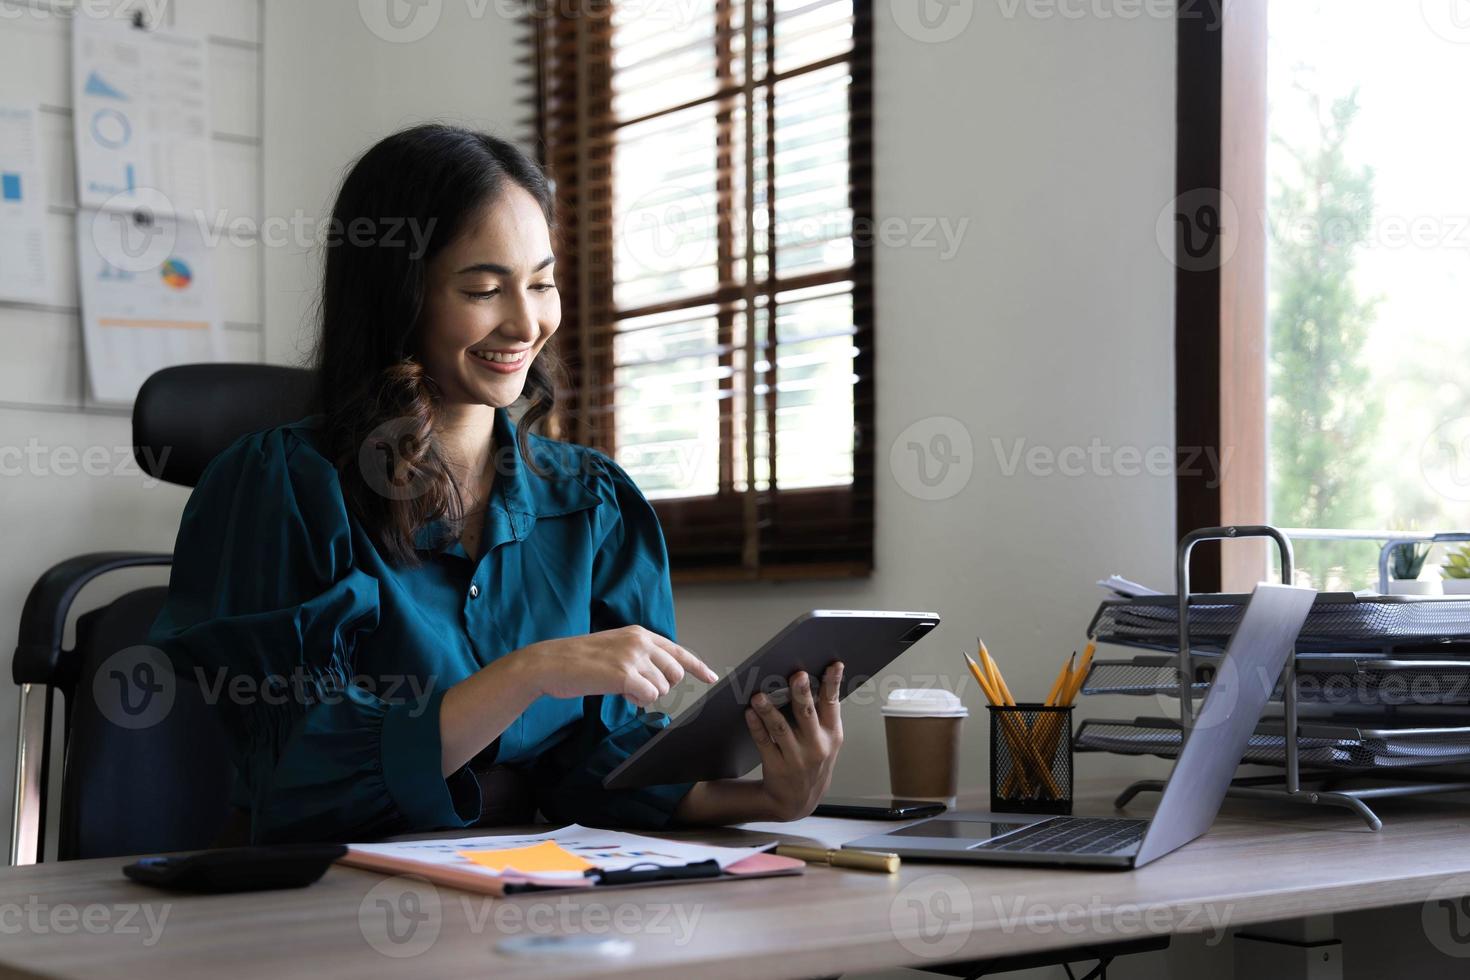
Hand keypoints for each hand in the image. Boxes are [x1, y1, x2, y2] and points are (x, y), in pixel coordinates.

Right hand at [512, 625, 718, 708]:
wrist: (550, 663)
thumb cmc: (579, 661)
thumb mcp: (615, 649)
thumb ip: (640, 658)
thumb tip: (660, 682)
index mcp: (639, 634)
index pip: (678, 651)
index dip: (697, 666)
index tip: (711, 677)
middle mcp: (640, 641)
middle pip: (675, 673)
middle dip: (660, 686)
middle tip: (635, 687)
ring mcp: (633, 656)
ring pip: (662, 688)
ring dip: (644, 694)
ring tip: (620, 686)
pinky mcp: (624, 674)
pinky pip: (649, 697)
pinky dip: (636, 701)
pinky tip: (619, 693)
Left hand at [744, 661, 844, 821]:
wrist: (798, 800)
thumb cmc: (813, 761)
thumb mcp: (827, 741)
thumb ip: (822, 714)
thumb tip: (810, 678)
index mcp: (831, 734)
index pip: (832, 704)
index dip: (833, 683)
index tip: (834, 664)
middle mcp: (816, 746)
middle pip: (807, 714)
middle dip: (802, 694)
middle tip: (796, 676)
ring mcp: (796, 758)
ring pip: (781, 728)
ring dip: (769, 710)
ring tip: (759, 695)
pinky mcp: (776, 766)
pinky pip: (764, 743)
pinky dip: (756, 726)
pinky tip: (749, 713)